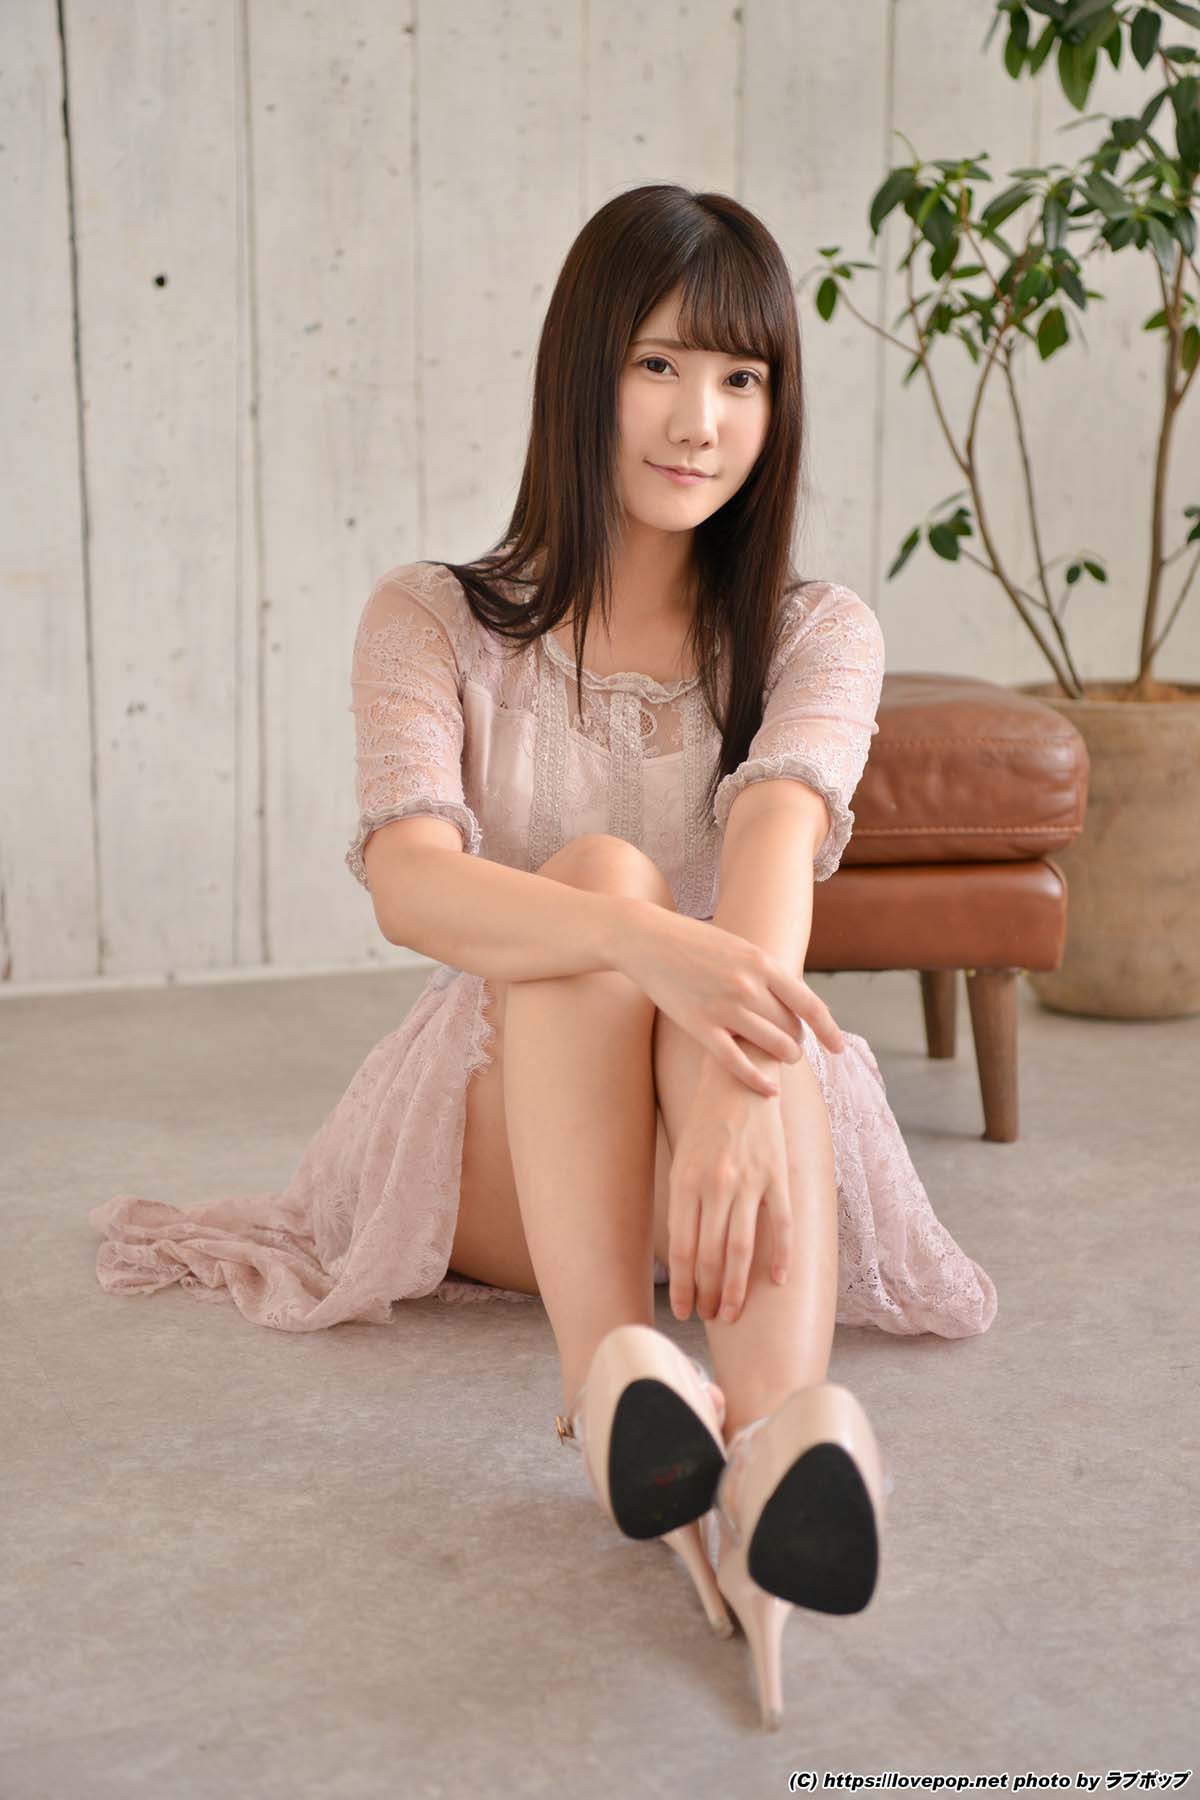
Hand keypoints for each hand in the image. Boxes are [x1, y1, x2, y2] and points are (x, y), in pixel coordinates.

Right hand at [620, 899, 844, 1097]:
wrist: (648, 940)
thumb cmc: (695, 943)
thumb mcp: (739, 947)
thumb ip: (765, 972)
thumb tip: (793, 997)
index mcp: (762, 963)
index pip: (809, 1004)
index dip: (828, 1030)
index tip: (839, 1048)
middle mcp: (748, 986)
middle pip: (790, 1028)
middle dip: (797, 1041)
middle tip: (793, 1046)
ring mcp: (724, 1008)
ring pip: (771, 1047)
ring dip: (782, 1058)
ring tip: (783, 1060)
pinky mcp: (700, 1026)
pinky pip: (737, 1063)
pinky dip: (758, 1080)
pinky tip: (769, 1089)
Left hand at [666, 1061, 791, 1325]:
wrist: (740, 1075)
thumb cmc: (706, 1122)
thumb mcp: (682, 1159)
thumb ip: (684, 1203)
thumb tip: (685, 1253)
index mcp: (685, 1183)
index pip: (682, 1249)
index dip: (683, 1286)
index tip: (683, 1310)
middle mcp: (714, 1185)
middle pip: (711, 1257)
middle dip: (708, 1294)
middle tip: (710, 1317)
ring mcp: (748, 1181)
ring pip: (742, 1249)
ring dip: (736, 1289)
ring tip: (733, 1314)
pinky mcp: (777, 1174)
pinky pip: (781, 1224)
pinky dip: (781, 1257)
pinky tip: (778, 1282)